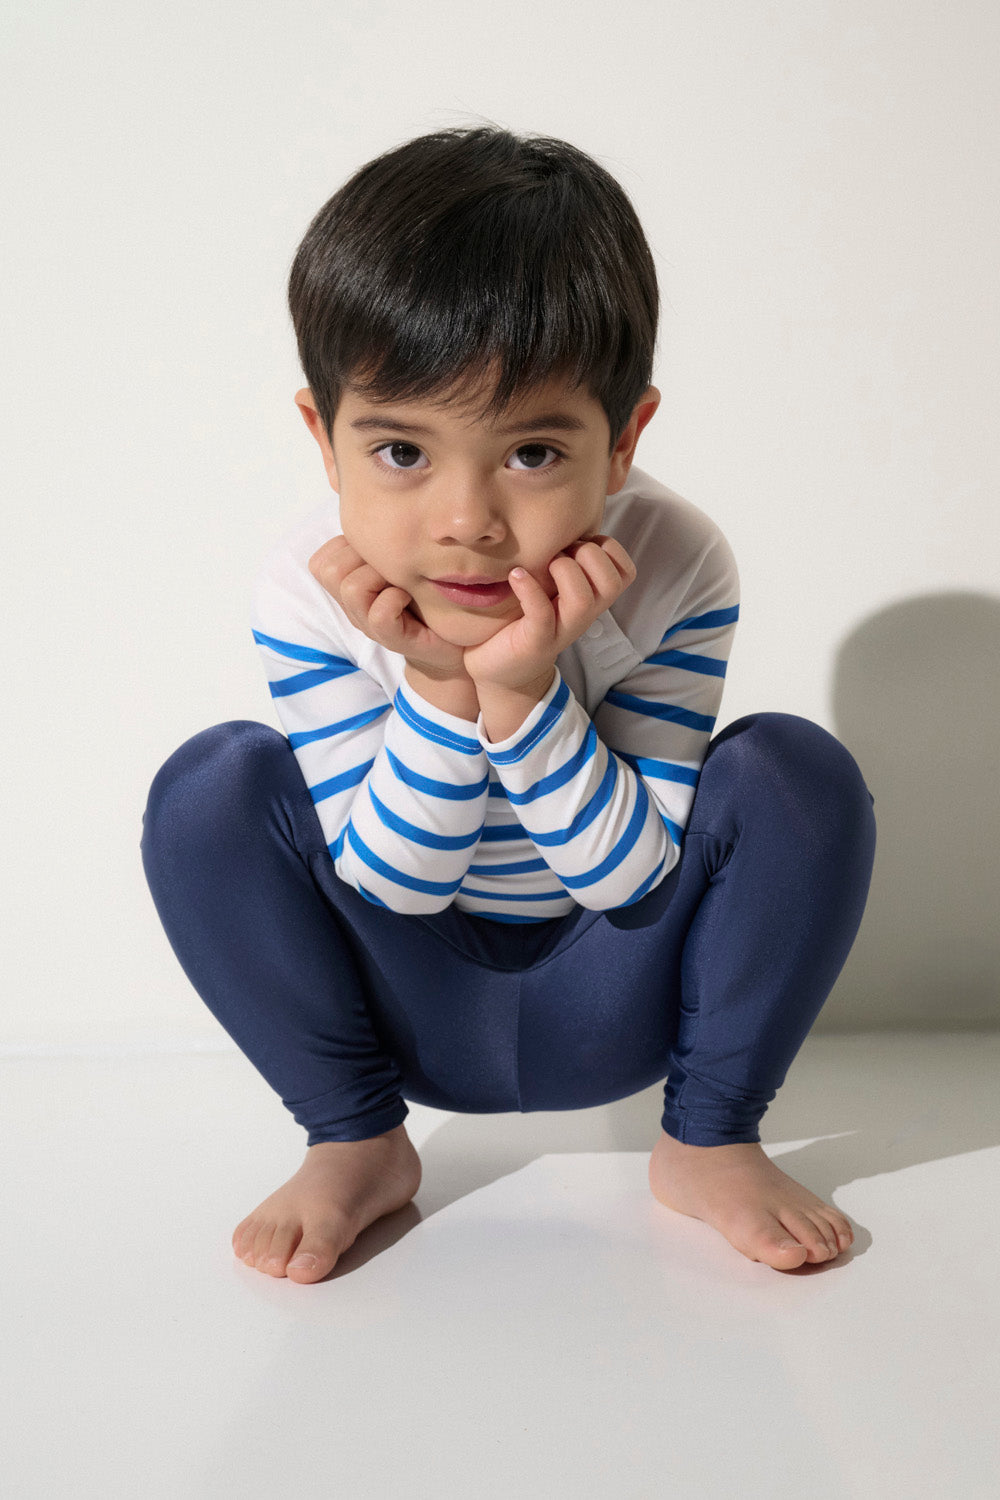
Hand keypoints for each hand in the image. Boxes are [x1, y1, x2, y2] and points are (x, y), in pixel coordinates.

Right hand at [308, 535, 467, 677]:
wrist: (450, 644)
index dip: (347, 547)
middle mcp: (353, 607)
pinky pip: (379, 614)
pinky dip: (394, 599)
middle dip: (362, 558)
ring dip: (379, 576)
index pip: (321, 560)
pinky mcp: (392, 639)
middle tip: (391, 565)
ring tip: (400, 581)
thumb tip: (364, 506)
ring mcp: (369, 624)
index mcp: (348, 586)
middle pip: (329, 570)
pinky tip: (408, 598)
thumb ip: (380, 541)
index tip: (379, 553)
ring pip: (351, 588)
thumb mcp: (397, 563)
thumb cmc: (423, 598)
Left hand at [462, 534, 636, 692]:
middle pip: (613, 581)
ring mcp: (562, 629)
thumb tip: (563, 513)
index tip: (579, 542)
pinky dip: (530, 589)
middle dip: (589, 555)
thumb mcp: (549, 582)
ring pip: (583, 599)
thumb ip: (562, 556)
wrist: (499, 667)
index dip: (609, 548)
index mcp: (591, 597)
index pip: (625, 571)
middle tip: (559, 553)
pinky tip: (516, 576)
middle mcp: (583, 614)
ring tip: (541, 565)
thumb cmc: (522, 616)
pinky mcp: (537, 641)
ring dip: (564, 571)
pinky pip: (542, 614)